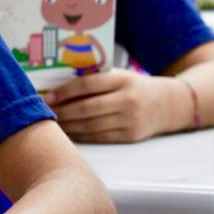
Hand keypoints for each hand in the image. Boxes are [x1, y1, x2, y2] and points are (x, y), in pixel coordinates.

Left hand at [46, 69, 176, 142]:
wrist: (169, 104)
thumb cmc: (133, 87)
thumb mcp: (119, 76)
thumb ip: (95, 79)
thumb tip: (58, 87)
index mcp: (122, 80)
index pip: (87, 84)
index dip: (65, 91)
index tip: (48, 96)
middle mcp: (127, 100)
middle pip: (87, 108)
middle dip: (62, 111)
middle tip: (45, 112)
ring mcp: (130, 120)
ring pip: (91, 126)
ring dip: (69, 126)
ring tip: (53, 123)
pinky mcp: (130, 136)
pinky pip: (100, 137)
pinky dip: (81, 136)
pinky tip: (69, 132)